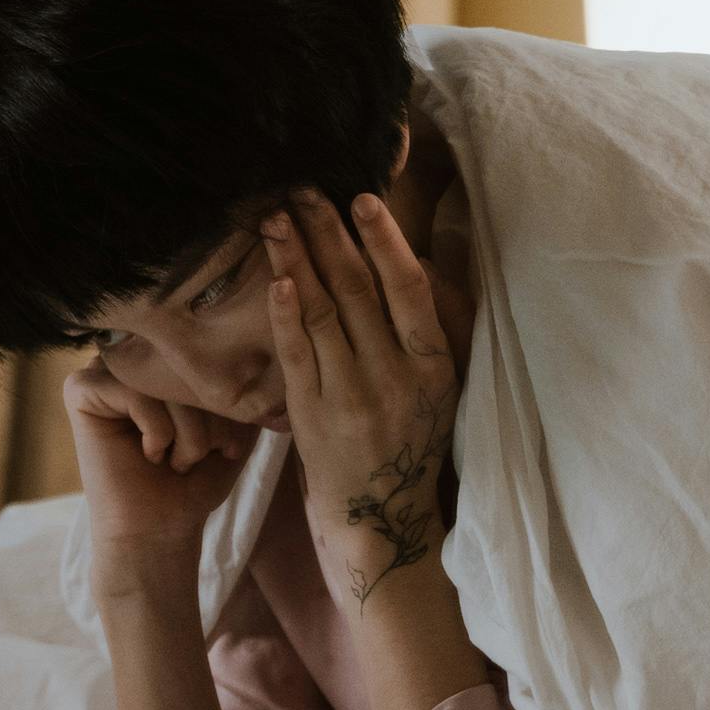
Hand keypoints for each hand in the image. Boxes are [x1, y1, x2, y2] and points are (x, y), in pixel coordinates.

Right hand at [62, 359, 253, 562]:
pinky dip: (157, 430)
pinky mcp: (79, 390)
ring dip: (188, 429)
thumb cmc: (195, 481)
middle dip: (209, 415)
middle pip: (187, 363)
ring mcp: (100, 370)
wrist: (160, 531)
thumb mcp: (232, 424)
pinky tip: (150, 455)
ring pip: (164, 378)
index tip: (226, 445)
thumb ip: (238, 383)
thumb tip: (256, 346)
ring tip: (179, 461)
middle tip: (208, 453)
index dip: (225, 398)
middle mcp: (129, 359)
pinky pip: (135, 391)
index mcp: (161, 362)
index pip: (206, 354)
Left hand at [265, 190, 461, 603]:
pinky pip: (298, 355)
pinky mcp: (313, 416)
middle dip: (328, 234)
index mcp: (434, 366)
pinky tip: (276, 278)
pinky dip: (286, 314)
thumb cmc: (406, 442)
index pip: (408, 290)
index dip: (385, 240)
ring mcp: (353, 397)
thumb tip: (402, 260)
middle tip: (302, 190)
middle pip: (358, 290)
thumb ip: (419, 331)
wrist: (379, 518)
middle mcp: (396, 378)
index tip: (361, 198)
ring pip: (323, 313)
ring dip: (297, 259)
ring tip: (276, 218)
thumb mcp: (434, 388)